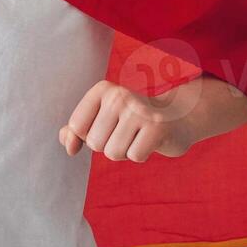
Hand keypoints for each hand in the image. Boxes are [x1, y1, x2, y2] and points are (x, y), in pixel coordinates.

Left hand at [58, 79, 197, 161]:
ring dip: (125, 151)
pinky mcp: (157, 127)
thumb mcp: (101, 118)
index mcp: (102, 90)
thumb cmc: (132, 120)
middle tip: (127, 131)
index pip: (76, 127)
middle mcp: (119, 96)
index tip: (107, 126)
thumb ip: (76, 130)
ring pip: (113, 152)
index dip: (88, 136)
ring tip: (137, 136)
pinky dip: (141, 154)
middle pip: (95, 143)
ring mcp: (139, 110)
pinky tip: (150, 140)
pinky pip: (134, 156)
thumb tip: (68, 146)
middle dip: (109, 145)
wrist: (178, 116)